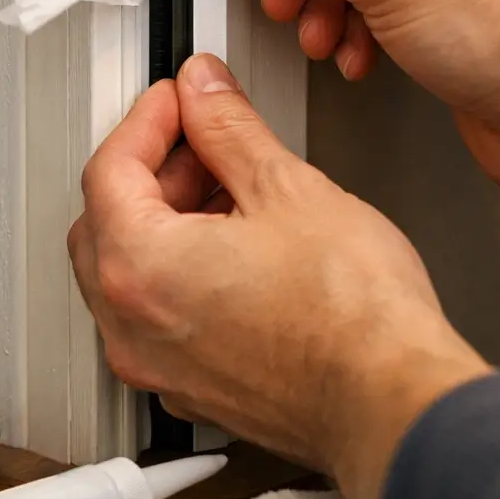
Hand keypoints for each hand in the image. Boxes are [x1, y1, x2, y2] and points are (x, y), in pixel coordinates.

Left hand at [69, 54, 491, 498]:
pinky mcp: (190, 391)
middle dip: (149, 172)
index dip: (147, 120)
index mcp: (138, 267)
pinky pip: (158, 320)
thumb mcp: (289, 189)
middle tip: (199, 139)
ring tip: (228, 192)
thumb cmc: (353, 319)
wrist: (394, 404)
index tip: (178, 99)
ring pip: (128, 275)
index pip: (108, 169)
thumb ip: (230, 130)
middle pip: (105, 222)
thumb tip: (205, 95)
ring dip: (162, 225)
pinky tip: (233, 254)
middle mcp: (130, 326)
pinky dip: (178, 278)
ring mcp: (156, 367)